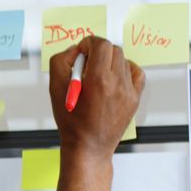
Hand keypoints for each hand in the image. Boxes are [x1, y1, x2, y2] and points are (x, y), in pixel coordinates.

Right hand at [48, 37, 144, 157]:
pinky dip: (125, 70)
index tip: (81, 52)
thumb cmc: (71, 121)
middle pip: (113, 49)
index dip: (88, 43)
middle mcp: (117, 83)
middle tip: (86, 64)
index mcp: (98, 79)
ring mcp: (129, 91)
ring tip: (97, 76)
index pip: (100, 44)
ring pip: (123, 60)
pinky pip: (135, 72)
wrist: (89, 147)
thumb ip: (61, 62)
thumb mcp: (55, 89)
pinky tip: (113, 78)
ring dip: (109, 61)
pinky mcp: (135, 98)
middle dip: (98, 51)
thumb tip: (75, 50)